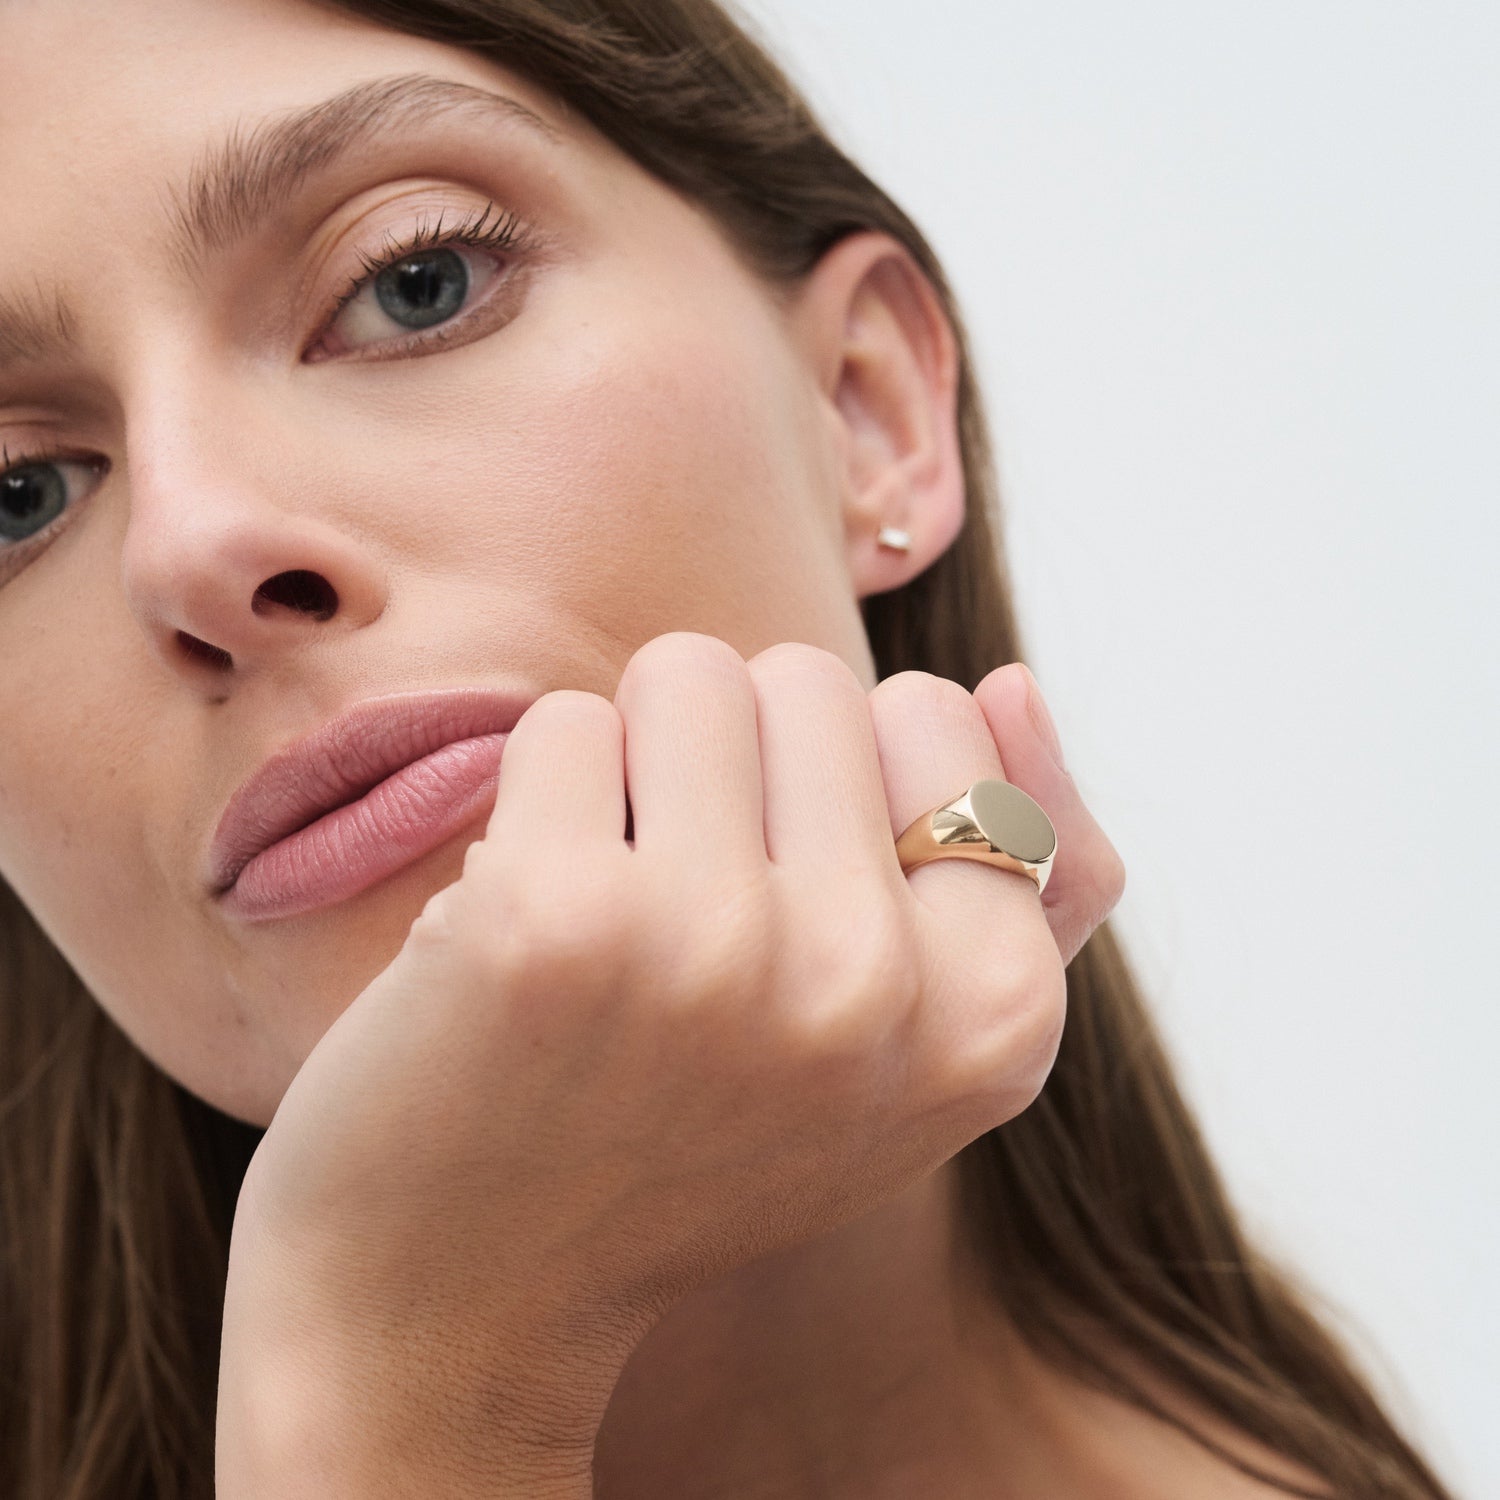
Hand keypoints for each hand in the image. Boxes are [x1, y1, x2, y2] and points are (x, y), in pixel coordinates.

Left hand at [216, 634, 1124, 1493]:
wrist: (469, 1301)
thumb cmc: (697, 1143)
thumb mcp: (909, 1048)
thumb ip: (1017, 877)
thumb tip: (1010, 681)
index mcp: (993, 1016)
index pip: (944, 721)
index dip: (845, 790)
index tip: (792, 914)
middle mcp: (870, 985)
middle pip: (811, 678)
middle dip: (737, 763)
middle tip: (689, 921)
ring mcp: (713, 948)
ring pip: (688, 674)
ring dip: (634, 769)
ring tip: (614, 910)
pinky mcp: (552, 918)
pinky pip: (563, 723)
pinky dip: (532, 807)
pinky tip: (521, 928)